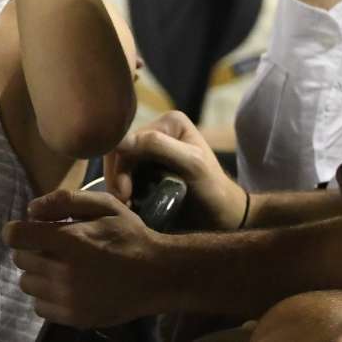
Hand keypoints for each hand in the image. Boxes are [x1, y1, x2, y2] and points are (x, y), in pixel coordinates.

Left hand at [3, 190, 170, 327]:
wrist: (157, 275)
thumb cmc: (129, 235)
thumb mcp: (104, 205)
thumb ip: (65, 201)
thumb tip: (30, 210)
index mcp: (69, 240)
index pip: (16, 236)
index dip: (17, 230)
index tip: (29, 230)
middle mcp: (64, 271)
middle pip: (20, 259)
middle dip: (31, 249)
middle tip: (53, 247)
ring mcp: (68, 298)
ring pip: (27, 283)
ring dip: (38, 273)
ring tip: (60, 267)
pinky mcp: (74, 317)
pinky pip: (39, 307)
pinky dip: (46, 296)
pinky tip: (65, 287)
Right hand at [103, 110, 246, 230]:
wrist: (224, 218)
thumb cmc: (214, 191)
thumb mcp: (191, 164)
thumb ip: (157, 146)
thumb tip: (119, 140)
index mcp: (169, 122)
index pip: (127, 139)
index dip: (119, 166)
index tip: (124, 195)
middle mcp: (158, 131)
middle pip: (120, 152)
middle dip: (118, 178)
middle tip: (124, 204)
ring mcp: (152, 150)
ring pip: (119, 166)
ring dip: (119, 186)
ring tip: (128, 206)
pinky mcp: (148, 168)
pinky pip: (126, 176)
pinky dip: (124, 191)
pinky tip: (131, 204)